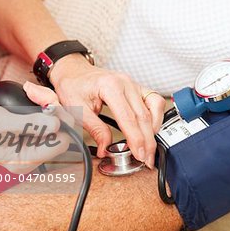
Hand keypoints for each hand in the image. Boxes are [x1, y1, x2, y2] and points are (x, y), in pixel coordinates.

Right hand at [0, 88, 71, 173]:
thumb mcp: (3, 124)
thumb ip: (31, 125)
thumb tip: (57, 124)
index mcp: (26, 160)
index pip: (61, 144)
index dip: (62, 124)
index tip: (52, 107)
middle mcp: (32, 154)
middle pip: (60, 132)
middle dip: (55, 110)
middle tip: (39, 95)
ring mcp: (30, 143)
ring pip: (54, 122)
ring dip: (47, 102)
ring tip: (31, 90)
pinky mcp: (28, 131)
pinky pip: (44, 117)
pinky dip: (41, 103)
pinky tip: (30, 92)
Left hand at [48, 54, 164, 167]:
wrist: (74, 71)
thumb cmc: (73, 86)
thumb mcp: (78, 110)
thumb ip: (95, 129)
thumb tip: (105, 148)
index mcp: (110, 86)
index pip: (128, 118)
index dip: (136, 139)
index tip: (139, 154)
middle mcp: (125, 83)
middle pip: (143, 116)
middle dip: (147, 141)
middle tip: (147, 159)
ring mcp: (133, 84)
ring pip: (153, 107)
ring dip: (154, 130)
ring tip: (149, 147)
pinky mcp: (137, 87)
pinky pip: (154, 100)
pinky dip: (156, 116)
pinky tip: (151, 129)